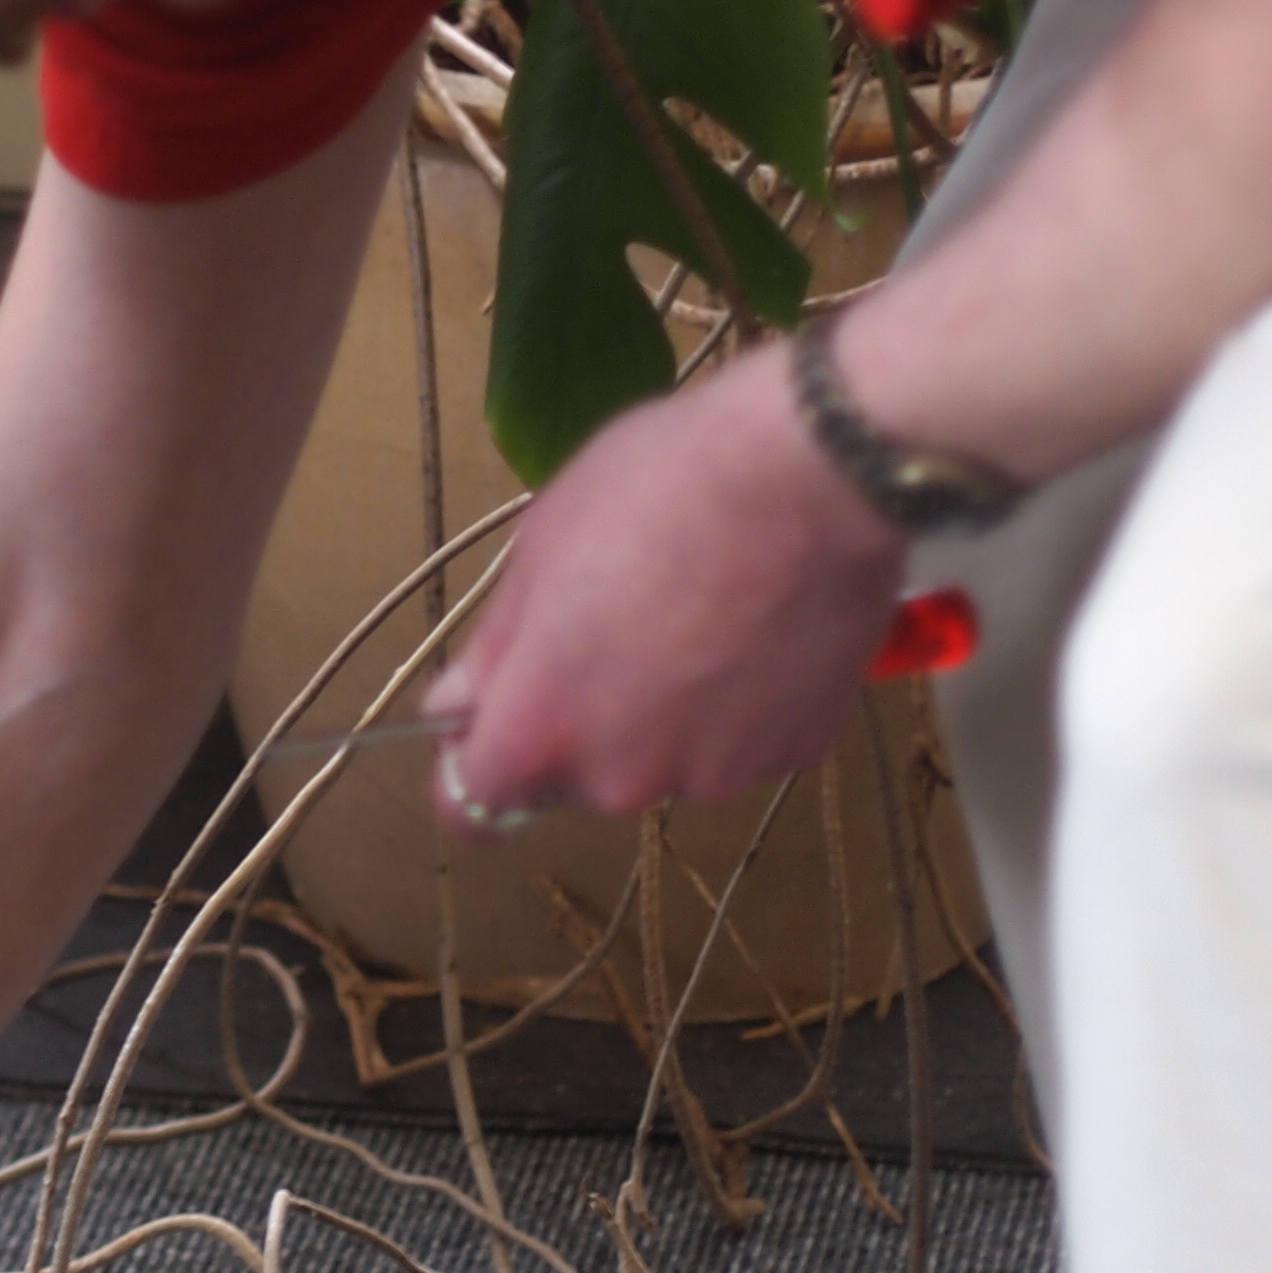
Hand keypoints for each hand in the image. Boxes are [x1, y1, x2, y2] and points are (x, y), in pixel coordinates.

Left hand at [424, 347, 905, 823]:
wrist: (816, 467)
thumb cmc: (662, 486)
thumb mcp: (540, 546)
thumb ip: (495, 650)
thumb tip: (455, 707)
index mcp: (542, 730)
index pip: (476, 804)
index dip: (476, 765)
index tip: (493, 726)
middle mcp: (622, 778)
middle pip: (577, 779)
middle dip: (582, 724)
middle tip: (618, 628)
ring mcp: (715, 775)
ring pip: (664, 762)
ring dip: (667, 715)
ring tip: (701, 616)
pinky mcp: (791, 754)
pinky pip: (742, 743)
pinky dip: (742, 704)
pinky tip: (757, 628)